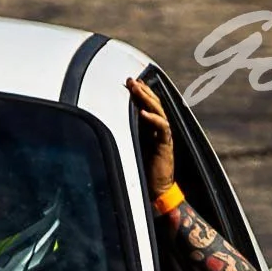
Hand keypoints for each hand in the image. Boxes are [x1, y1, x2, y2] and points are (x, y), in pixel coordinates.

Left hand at [127, 77, 174, 192]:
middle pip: (153, 104)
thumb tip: (106, 122)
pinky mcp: (165, 145)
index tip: (128, 81)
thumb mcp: (129, 147)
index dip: (139, 92)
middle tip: (132, 80)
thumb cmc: (142, 170)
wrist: (157, 190)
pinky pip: (162, 128)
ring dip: (147, 99)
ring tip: (138, 89)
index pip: (146, 104)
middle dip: (142, 91)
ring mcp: (163, 136)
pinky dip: (153, 119)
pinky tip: (143, 113)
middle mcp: (158, 129)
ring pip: (158, 112)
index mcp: (150, 128)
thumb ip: (124, 134)